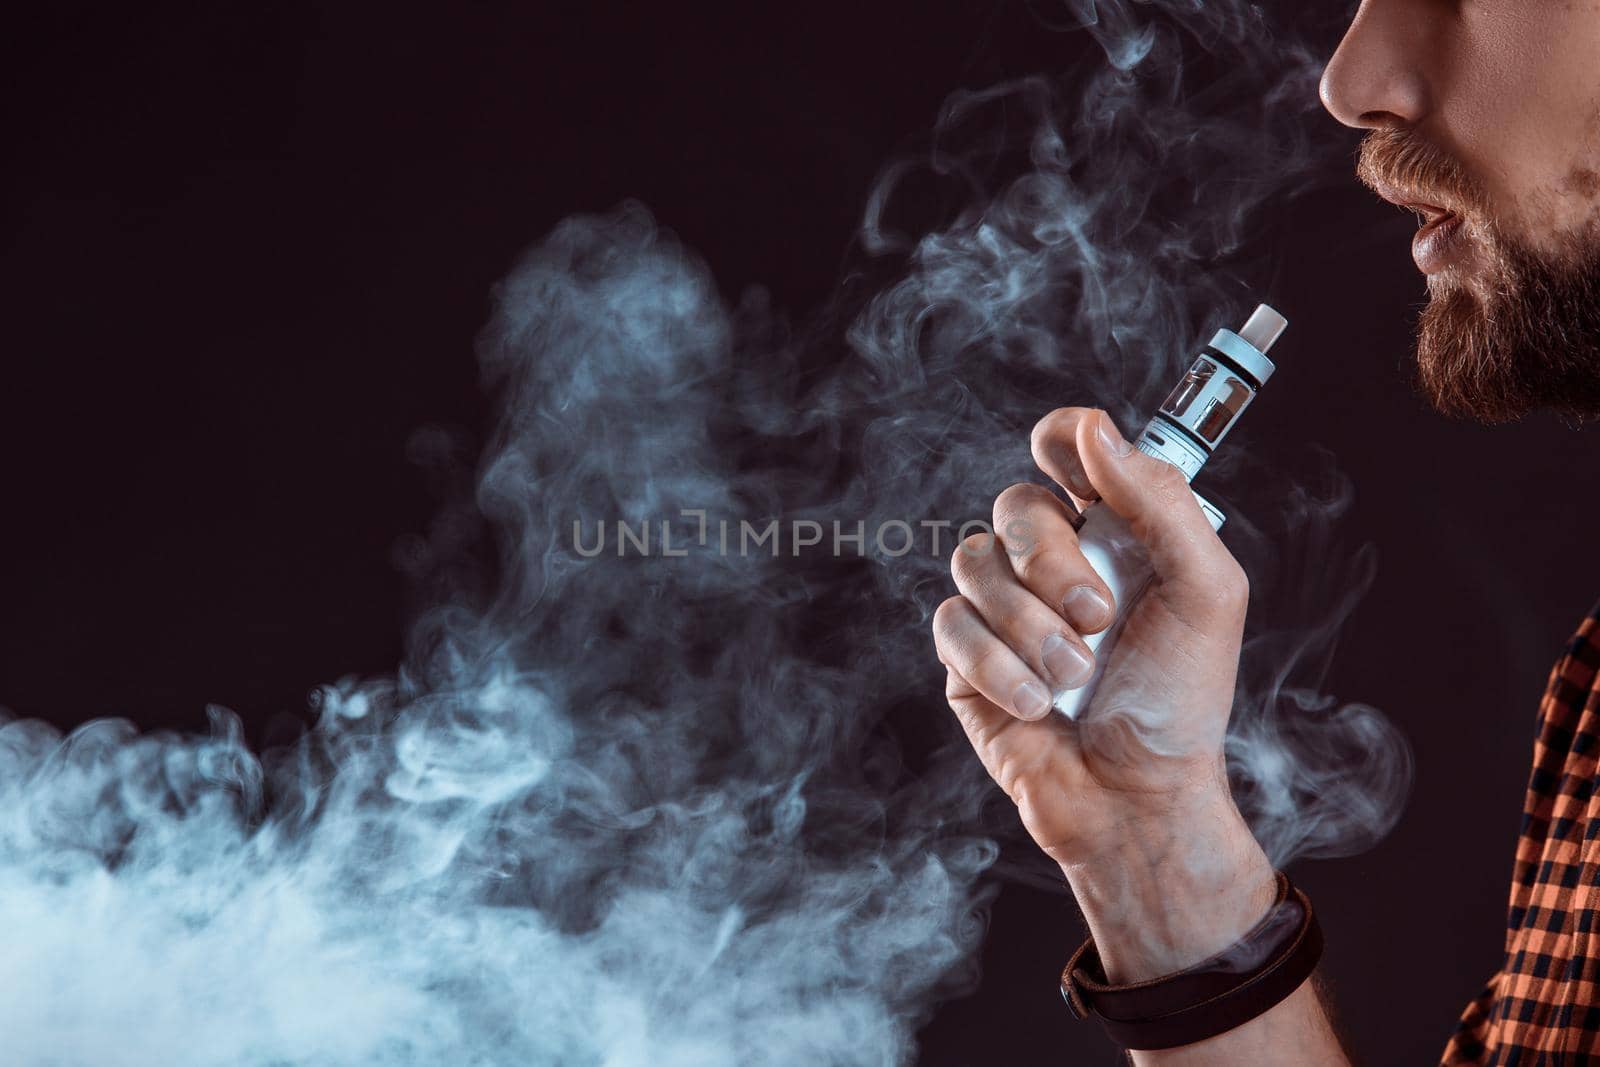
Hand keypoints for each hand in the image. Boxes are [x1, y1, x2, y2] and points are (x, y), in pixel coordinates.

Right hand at [932, 407, 1273, 979]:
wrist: (1137, 801)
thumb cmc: (1181, 702)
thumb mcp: (1205, 592)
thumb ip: (1158, 501)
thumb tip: (1094, 428)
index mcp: (1116, 532)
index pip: (1068, 450)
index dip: (1061, 441)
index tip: (1070, 465)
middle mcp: (1055, 561)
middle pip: (1017, 505)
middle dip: (1052, 562)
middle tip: (1097, 617)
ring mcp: (1005, 608)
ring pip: (975, 562)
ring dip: (1030, 627)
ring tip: (1073, 678)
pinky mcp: (965, 658)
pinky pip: (952, 625)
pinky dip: (998, 666)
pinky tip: (1036, 705)